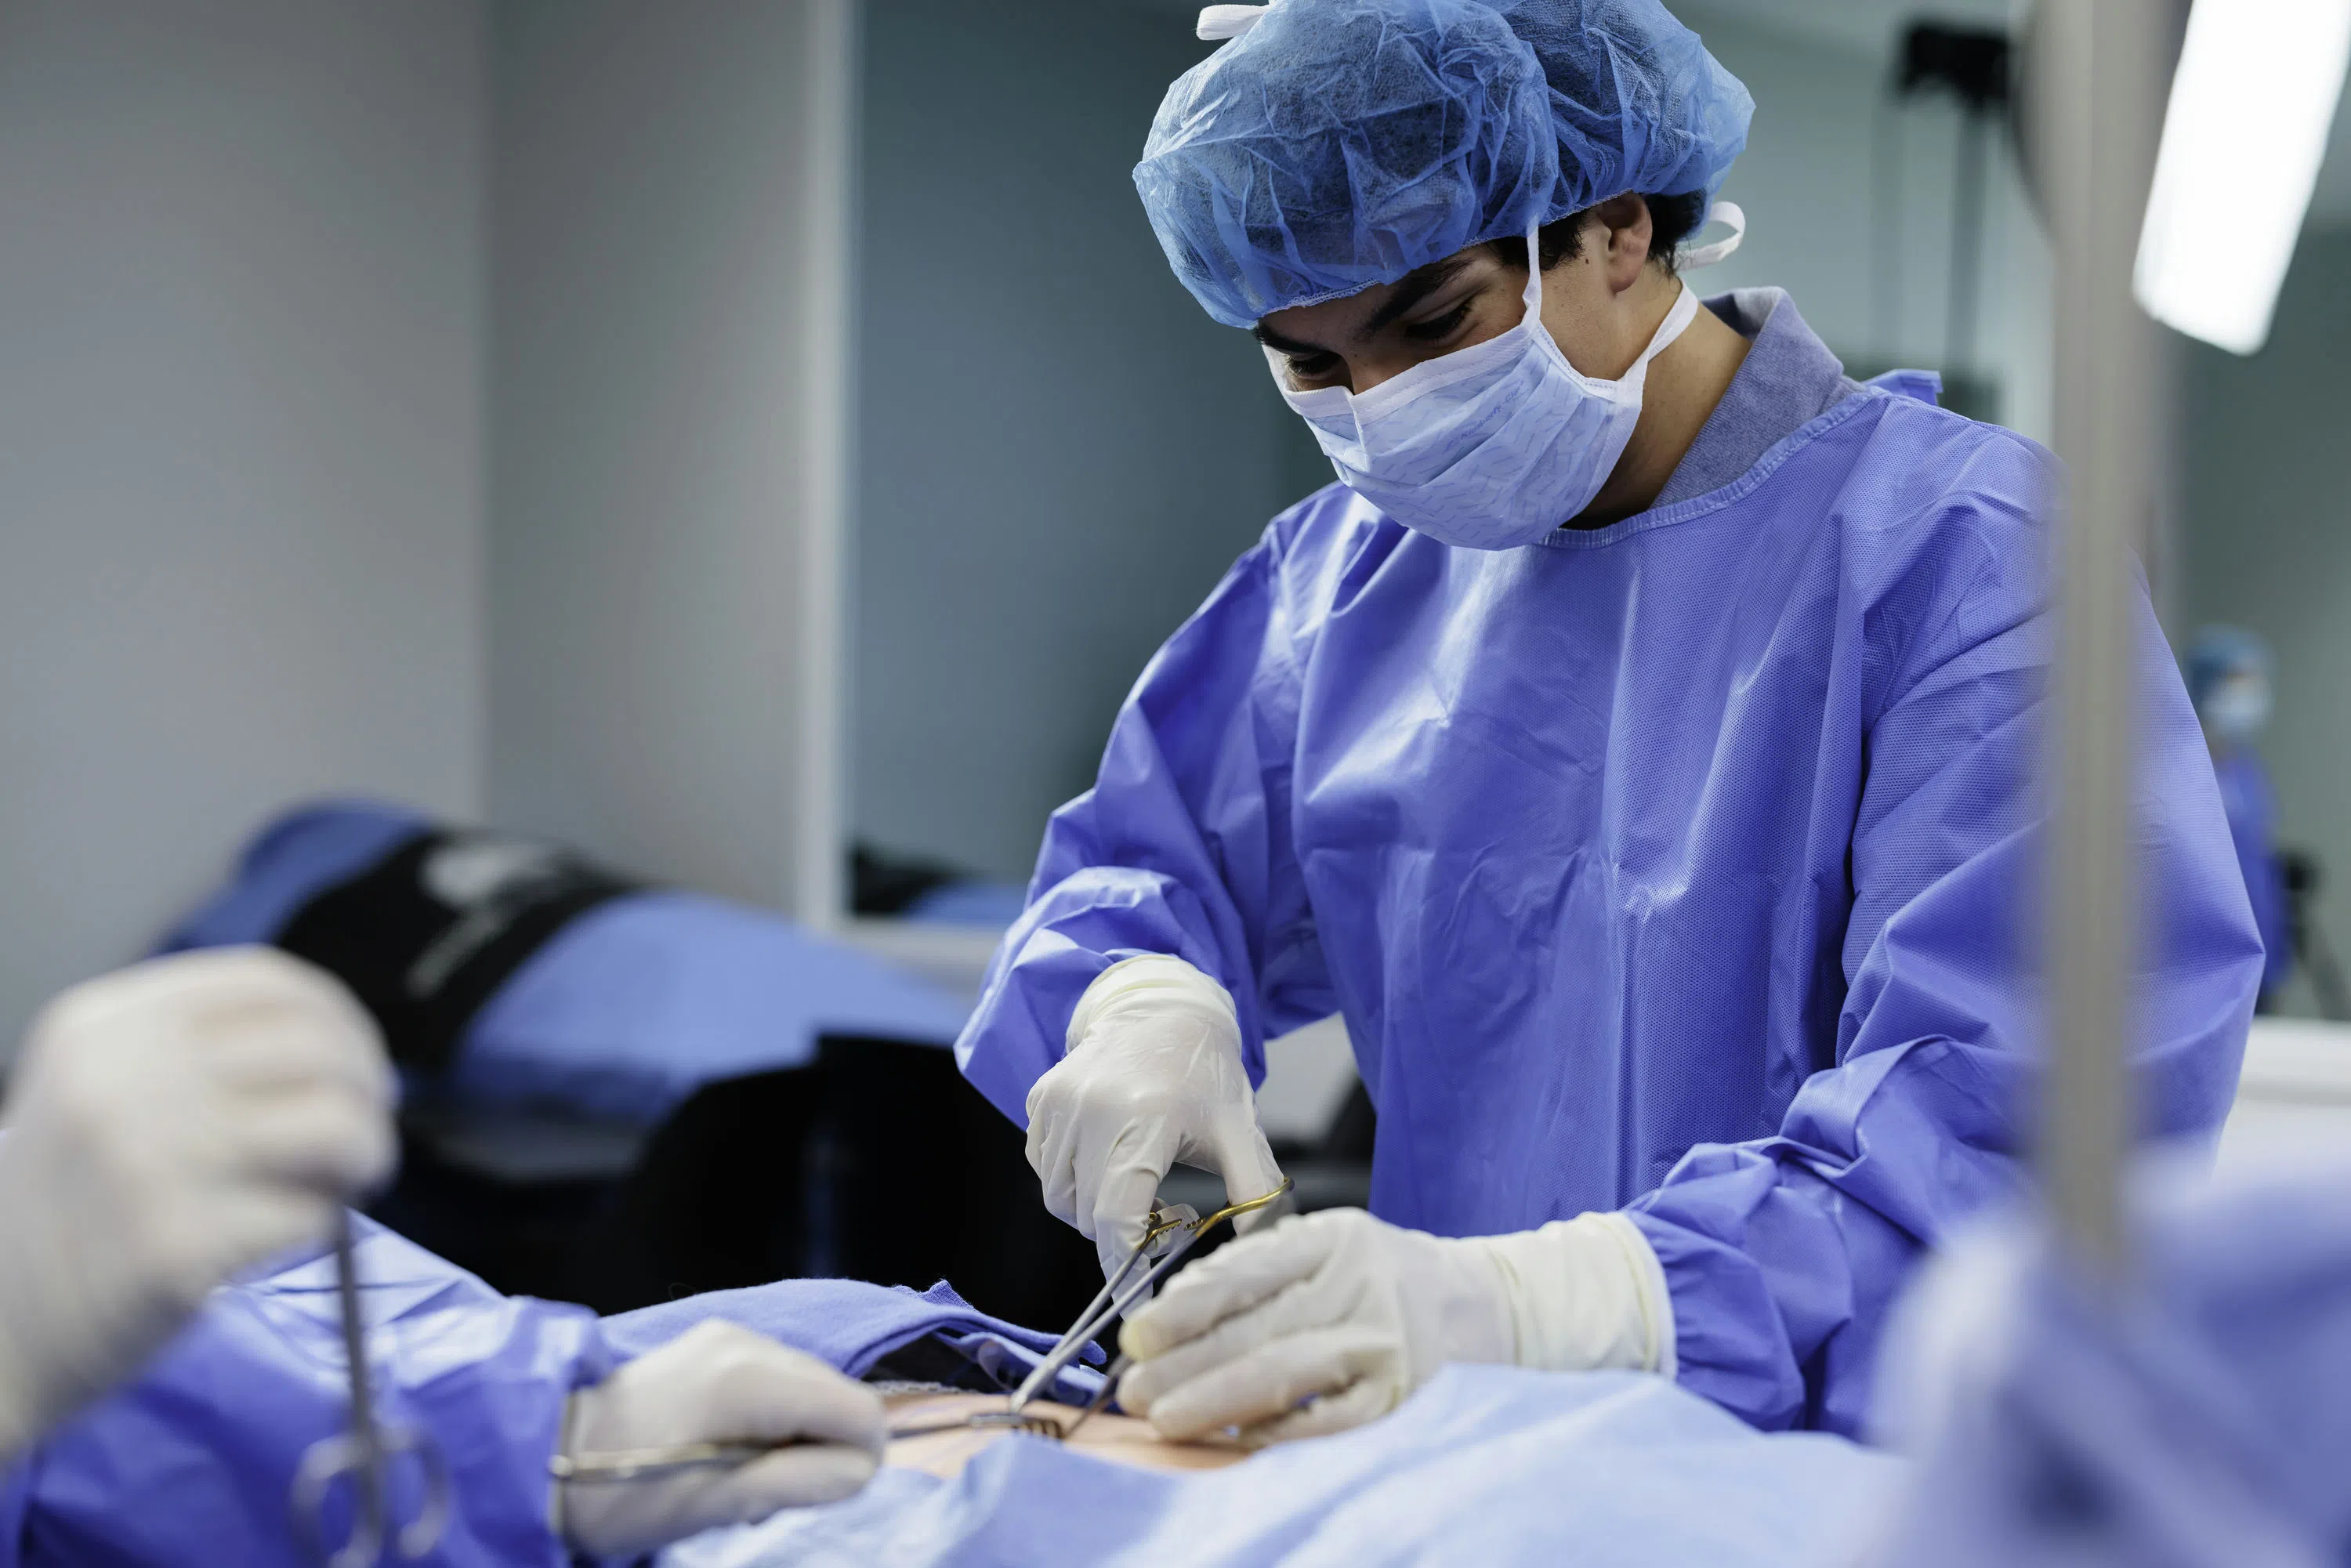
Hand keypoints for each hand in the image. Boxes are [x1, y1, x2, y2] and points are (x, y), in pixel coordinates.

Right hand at [0, 948, 396, 1456]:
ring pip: (335, 1125)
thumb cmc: (70, 1209)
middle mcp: (120, 1079)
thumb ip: (201, 1053)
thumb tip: (346, 1051)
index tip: (356, 1065)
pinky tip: (277, 1238)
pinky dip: (318, 1227)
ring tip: (338, 1185)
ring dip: (363, 1157)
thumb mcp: (99, 1090)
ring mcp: (147, 1159)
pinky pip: (310, 1215)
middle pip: (318, 1049)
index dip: (339, 1021)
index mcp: (102, 1026)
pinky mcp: (177, 1243)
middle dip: (367, 1095)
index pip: (267, 982)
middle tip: (360, 1138)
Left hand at [557, 1320, 886, 1558]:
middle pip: (838, 1394)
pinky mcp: (715, 1341)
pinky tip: (727, 1445)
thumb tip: (860, 1468)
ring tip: (737, 1472)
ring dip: (795, 1434)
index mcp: (752, 1380)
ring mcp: (731, 1335)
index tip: (810, 1497)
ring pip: (811, 1387)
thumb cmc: (620, 1494)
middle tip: (762, 1492)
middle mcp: (750, 1342)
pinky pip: (778, 1378)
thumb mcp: (712, 1505)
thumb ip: (797, 1483)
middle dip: (821, 1447)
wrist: (539, 1453)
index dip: (855, 1462)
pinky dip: (772, 1416)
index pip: (859, 1412)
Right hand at [1025, 957, 1284, 1280]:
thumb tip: (1266, 1248)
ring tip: (1138, 1186)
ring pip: (1060, 1198)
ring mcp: (1060, 1103)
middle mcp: (1093, 1110)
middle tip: (1165, 1219)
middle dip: (1122, 1235)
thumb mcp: (1238, 1130)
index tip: (1137, 1304)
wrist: (1162, 1009)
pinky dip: (1071, 1180)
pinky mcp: (1041, 1099)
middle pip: (1089, 1215)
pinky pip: (1045, 1167)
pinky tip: (1108, 1161)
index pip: (1118, 1217)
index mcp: (1146, 1119)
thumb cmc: (1204, 1072)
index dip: (1124, 1270)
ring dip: (1094, 1210)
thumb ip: (1255, 1192)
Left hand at [1118, 1207, 1673, 1446]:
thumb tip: (1175, 1316)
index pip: (1248, 1269)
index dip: (1186, 1304)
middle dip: (1186, 1362)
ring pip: (1286, 1372)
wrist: (1490, 1305)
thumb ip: (1262, 1272)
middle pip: (1257, 1326)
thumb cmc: (1388, 1277)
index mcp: (1336, 1235)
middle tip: (1135, 1389)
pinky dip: (1281, 1431)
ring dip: (1216, 1398)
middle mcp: (1361, 1283)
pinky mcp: (1403, 1394)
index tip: (1139, 1334)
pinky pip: (1331, 1419)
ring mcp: (1384, 1341)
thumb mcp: (1331, 1246)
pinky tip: (1239, 1438)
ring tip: (1167, 1418)